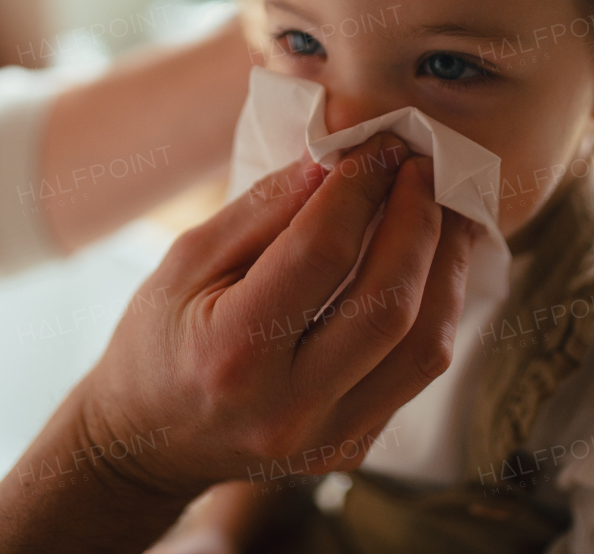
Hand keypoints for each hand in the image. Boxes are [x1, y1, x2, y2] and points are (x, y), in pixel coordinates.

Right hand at [0, 133, 473, 553]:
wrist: (147, 444)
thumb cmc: (158, 341)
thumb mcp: (187, 261)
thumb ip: (263, 209)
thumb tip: (335, 158)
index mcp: (233, 353)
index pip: (322, 253)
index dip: (361, 188)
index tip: (380, 146)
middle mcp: (288, 406)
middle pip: (389, 304)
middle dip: (419, 221)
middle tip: (422, 168)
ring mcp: (327, 437)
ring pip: (424, 346)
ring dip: (446, 266)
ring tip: (444, 210)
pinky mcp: (352, 446)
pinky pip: (416, 372)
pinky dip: (432, 307)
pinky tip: (426, 264)